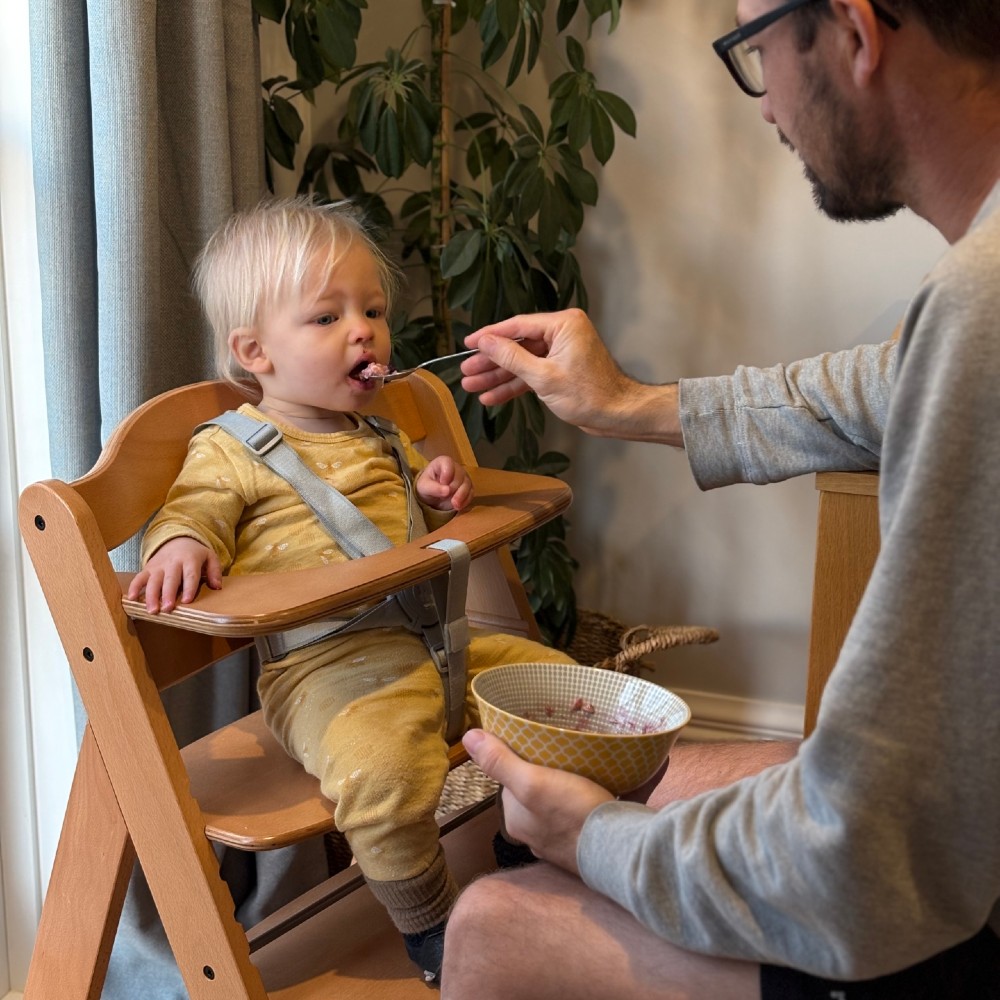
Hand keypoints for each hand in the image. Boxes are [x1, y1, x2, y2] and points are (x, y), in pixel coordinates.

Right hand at [126, 536, 221, 612]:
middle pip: (170, 579)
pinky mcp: (148, 568)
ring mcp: (158, 566)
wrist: (177, 540)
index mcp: (190, 559)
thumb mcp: (210, 557)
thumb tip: (217, 586)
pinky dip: (134, 587)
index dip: (189, 587)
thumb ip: (215, 571)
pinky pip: (139, 577)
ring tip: (152, 610)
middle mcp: (173, 562)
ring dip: (151, 595)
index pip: (190, 574)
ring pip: (153, 581)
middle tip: (168, 608)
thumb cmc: (195, 554)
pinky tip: (132, 599)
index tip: (187, 601)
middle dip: (168, 594)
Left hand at [417, 456, 473, 510]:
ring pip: (467, 484)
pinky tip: (458, 507)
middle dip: (453, 488)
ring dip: (461, 496)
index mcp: (443, 462)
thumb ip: (433, 488)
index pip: (448, 463)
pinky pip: (471, 493)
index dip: (446, 474)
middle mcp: (456, 467)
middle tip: (444, 497)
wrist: (432, 495)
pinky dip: (466, 501)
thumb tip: (447, 491)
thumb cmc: (427, 485)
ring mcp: (464, 477)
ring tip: (454, 505)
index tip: (442, 484)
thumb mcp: (424, 487)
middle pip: (459, 475)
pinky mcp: (468, 488)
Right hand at [460, 309, 630, 434]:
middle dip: (490, 361)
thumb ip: (511, 358)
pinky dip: (514, 385)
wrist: (618, 415)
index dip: (490, 336)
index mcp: (563, 324)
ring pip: (522, 362)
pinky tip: (493, 396)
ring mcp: (561, 352)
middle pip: (517, 345)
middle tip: (467, 370)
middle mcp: (563, 333)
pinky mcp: (561, 370)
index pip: (517, 326)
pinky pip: (532, 374)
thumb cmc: (590, 395)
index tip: (468, 343)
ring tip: (472, 386)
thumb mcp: (543, 377)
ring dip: (498, 376)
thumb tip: (486, 342)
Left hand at [462, 728, 614, 873]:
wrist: (619, 850)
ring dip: (566, 789)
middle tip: (565, 754)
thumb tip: (468, 737)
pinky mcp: (582, 846)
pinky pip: (576, 818)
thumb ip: (500, 762)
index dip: (522, 760)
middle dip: (545, 774)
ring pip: (555, 805)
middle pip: (533, 792)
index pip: (511, 779)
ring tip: (583, 771)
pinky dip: (582, 806)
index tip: (539, 745)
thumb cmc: (573, 813)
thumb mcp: (533, 782)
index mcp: (514, 820)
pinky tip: (595, 795)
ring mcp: (558, 844)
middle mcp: (532, 835)